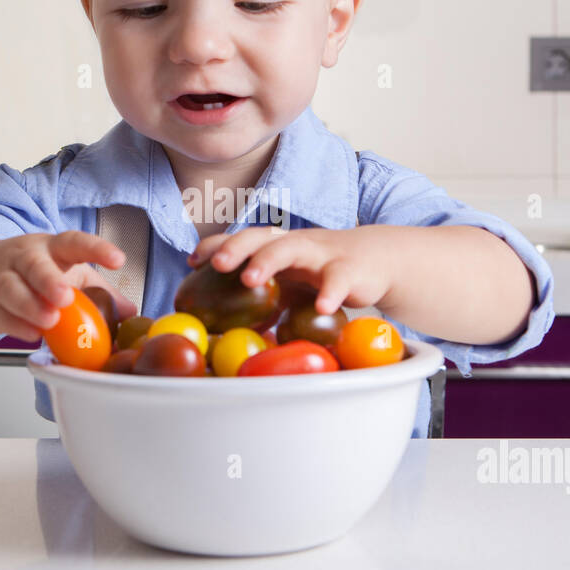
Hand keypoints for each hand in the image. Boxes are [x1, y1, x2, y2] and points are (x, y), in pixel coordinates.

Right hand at [0, 231, 137, 341]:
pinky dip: (14, 325)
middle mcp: (24, 258)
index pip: (74, 242)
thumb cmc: (32, 273)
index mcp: (52, 248)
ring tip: (49, 321)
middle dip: (49, 280)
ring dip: (29, 306)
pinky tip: (31, 334)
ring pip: (9, 288)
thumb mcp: (69, 274)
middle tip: (65, 297)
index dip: (97, 249)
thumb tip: (130, 313)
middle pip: (34, 264)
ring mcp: (0, 278)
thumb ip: (99, 293)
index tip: (118, 260)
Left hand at [186, 225, 393, 314]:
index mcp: (276, 246)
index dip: (217, 246)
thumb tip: (227, 332)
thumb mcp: (289, 282)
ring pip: (291, 247)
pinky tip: (320, 307)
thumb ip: (262, 299)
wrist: (376, 260)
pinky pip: (338, 279)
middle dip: (236, 248)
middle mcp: (293, 244)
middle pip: (260, 237)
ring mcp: (321, 254)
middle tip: (217, 265)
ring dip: (268, 260)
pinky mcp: (349, 270)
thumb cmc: (322, 272)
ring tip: (249, 278)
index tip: (193, 261)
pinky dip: (329, 292)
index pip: (241, 240)